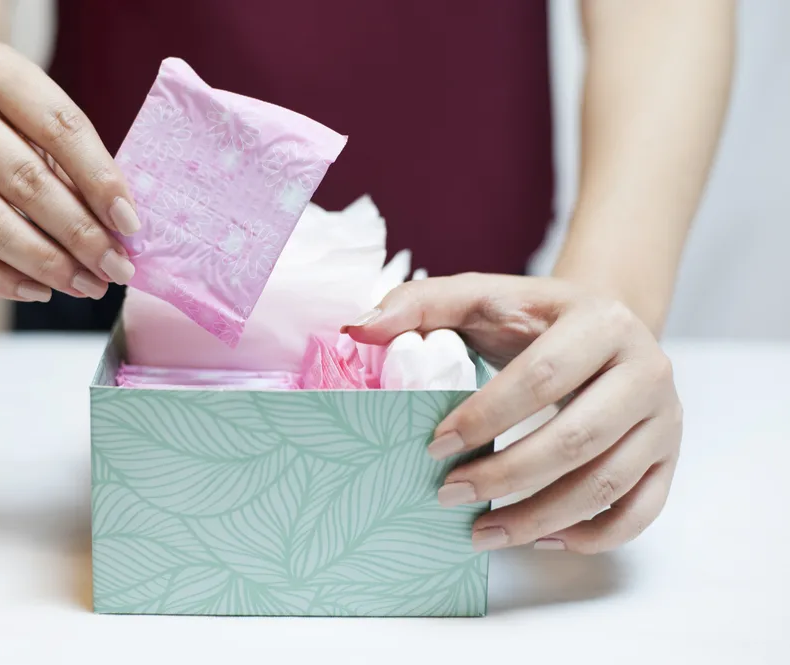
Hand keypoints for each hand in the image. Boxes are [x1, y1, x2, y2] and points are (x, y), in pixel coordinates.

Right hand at [0, 38, 140, 302]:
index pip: (58, 128)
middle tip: (115, 268)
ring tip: (86, 284)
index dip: (100, 181)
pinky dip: (0, 278)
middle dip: (79, 233)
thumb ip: (79, 165)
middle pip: (22, 179)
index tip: (130, 225)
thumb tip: (119, 231)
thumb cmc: (11, 120)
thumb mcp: (47, 118)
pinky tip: (40, 289)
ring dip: (44, 262)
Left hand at [346, 273, 682, 553]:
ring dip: (540, 517)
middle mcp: (646, 369)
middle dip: (507, 476)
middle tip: (449, 496)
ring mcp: (665, 418)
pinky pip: (639, 510)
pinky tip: (540, 537)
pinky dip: (591, 534)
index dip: (486, 416)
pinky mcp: (670, 455)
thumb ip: (421, 304)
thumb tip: (356, 328)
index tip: (435, 446)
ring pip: (608, 484)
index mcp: (601, 322)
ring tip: (481, 533)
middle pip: (577, 439)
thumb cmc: (535, 316)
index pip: (542, 377)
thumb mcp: (483, 296)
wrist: (608, 324)